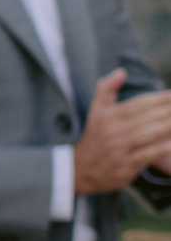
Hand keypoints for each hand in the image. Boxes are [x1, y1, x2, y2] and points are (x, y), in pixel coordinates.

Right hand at [73, 70, 170, 193]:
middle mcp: (112, 132)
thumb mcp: (96, 111)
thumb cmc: (94, 137)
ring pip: (149, 134)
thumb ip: (106, 89)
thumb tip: (121, 71)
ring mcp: (119, 150)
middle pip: (147, 118)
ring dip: (168, 127)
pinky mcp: (124, 167)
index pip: (139, 103)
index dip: (160, 98)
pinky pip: (147, 155)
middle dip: (168, 111)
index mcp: (108, 116)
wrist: (79, 169)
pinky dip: (161, 148)